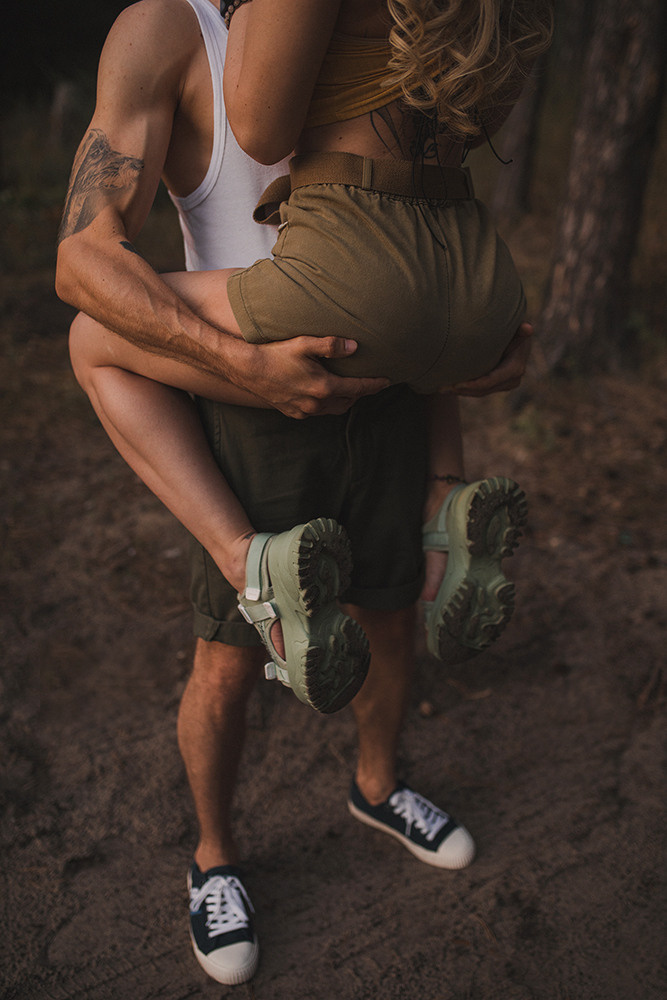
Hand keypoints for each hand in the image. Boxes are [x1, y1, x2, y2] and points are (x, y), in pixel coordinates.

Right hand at [246, 336, 388, 417]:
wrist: (247, 369)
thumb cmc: (275, 354)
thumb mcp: (304, 343)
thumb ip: (331, 345)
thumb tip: (354, 347)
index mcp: (323, 387)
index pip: (357, 388)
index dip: (374, 384)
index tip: (387, 381)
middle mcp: (316, 403)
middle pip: (348, 401)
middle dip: (360, 393)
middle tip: (368, 383)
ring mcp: (304, 411)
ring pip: (333, 409)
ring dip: (344, 400)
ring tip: (350, 389)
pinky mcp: (294, 413)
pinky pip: (317, 412)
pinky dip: (327, 404)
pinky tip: (324, 394)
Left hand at [441, 322, 533, 396]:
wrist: (519, 337)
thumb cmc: (515, 329)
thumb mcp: (517, 329)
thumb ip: (520, 331)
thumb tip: (528, 328)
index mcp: (514, 369)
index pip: (490, 381)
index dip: (472, 384)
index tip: (455, 383)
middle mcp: (512, 380)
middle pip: (482, 390)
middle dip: (462, 390)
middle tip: (443, 388)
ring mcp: (505, 385)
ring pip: (479, 392)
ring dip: (460, 391)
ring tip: (442, 389)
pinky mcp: (498, 385)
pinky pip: (480, 390)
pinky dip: (464, 389)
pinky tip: (449, 387)